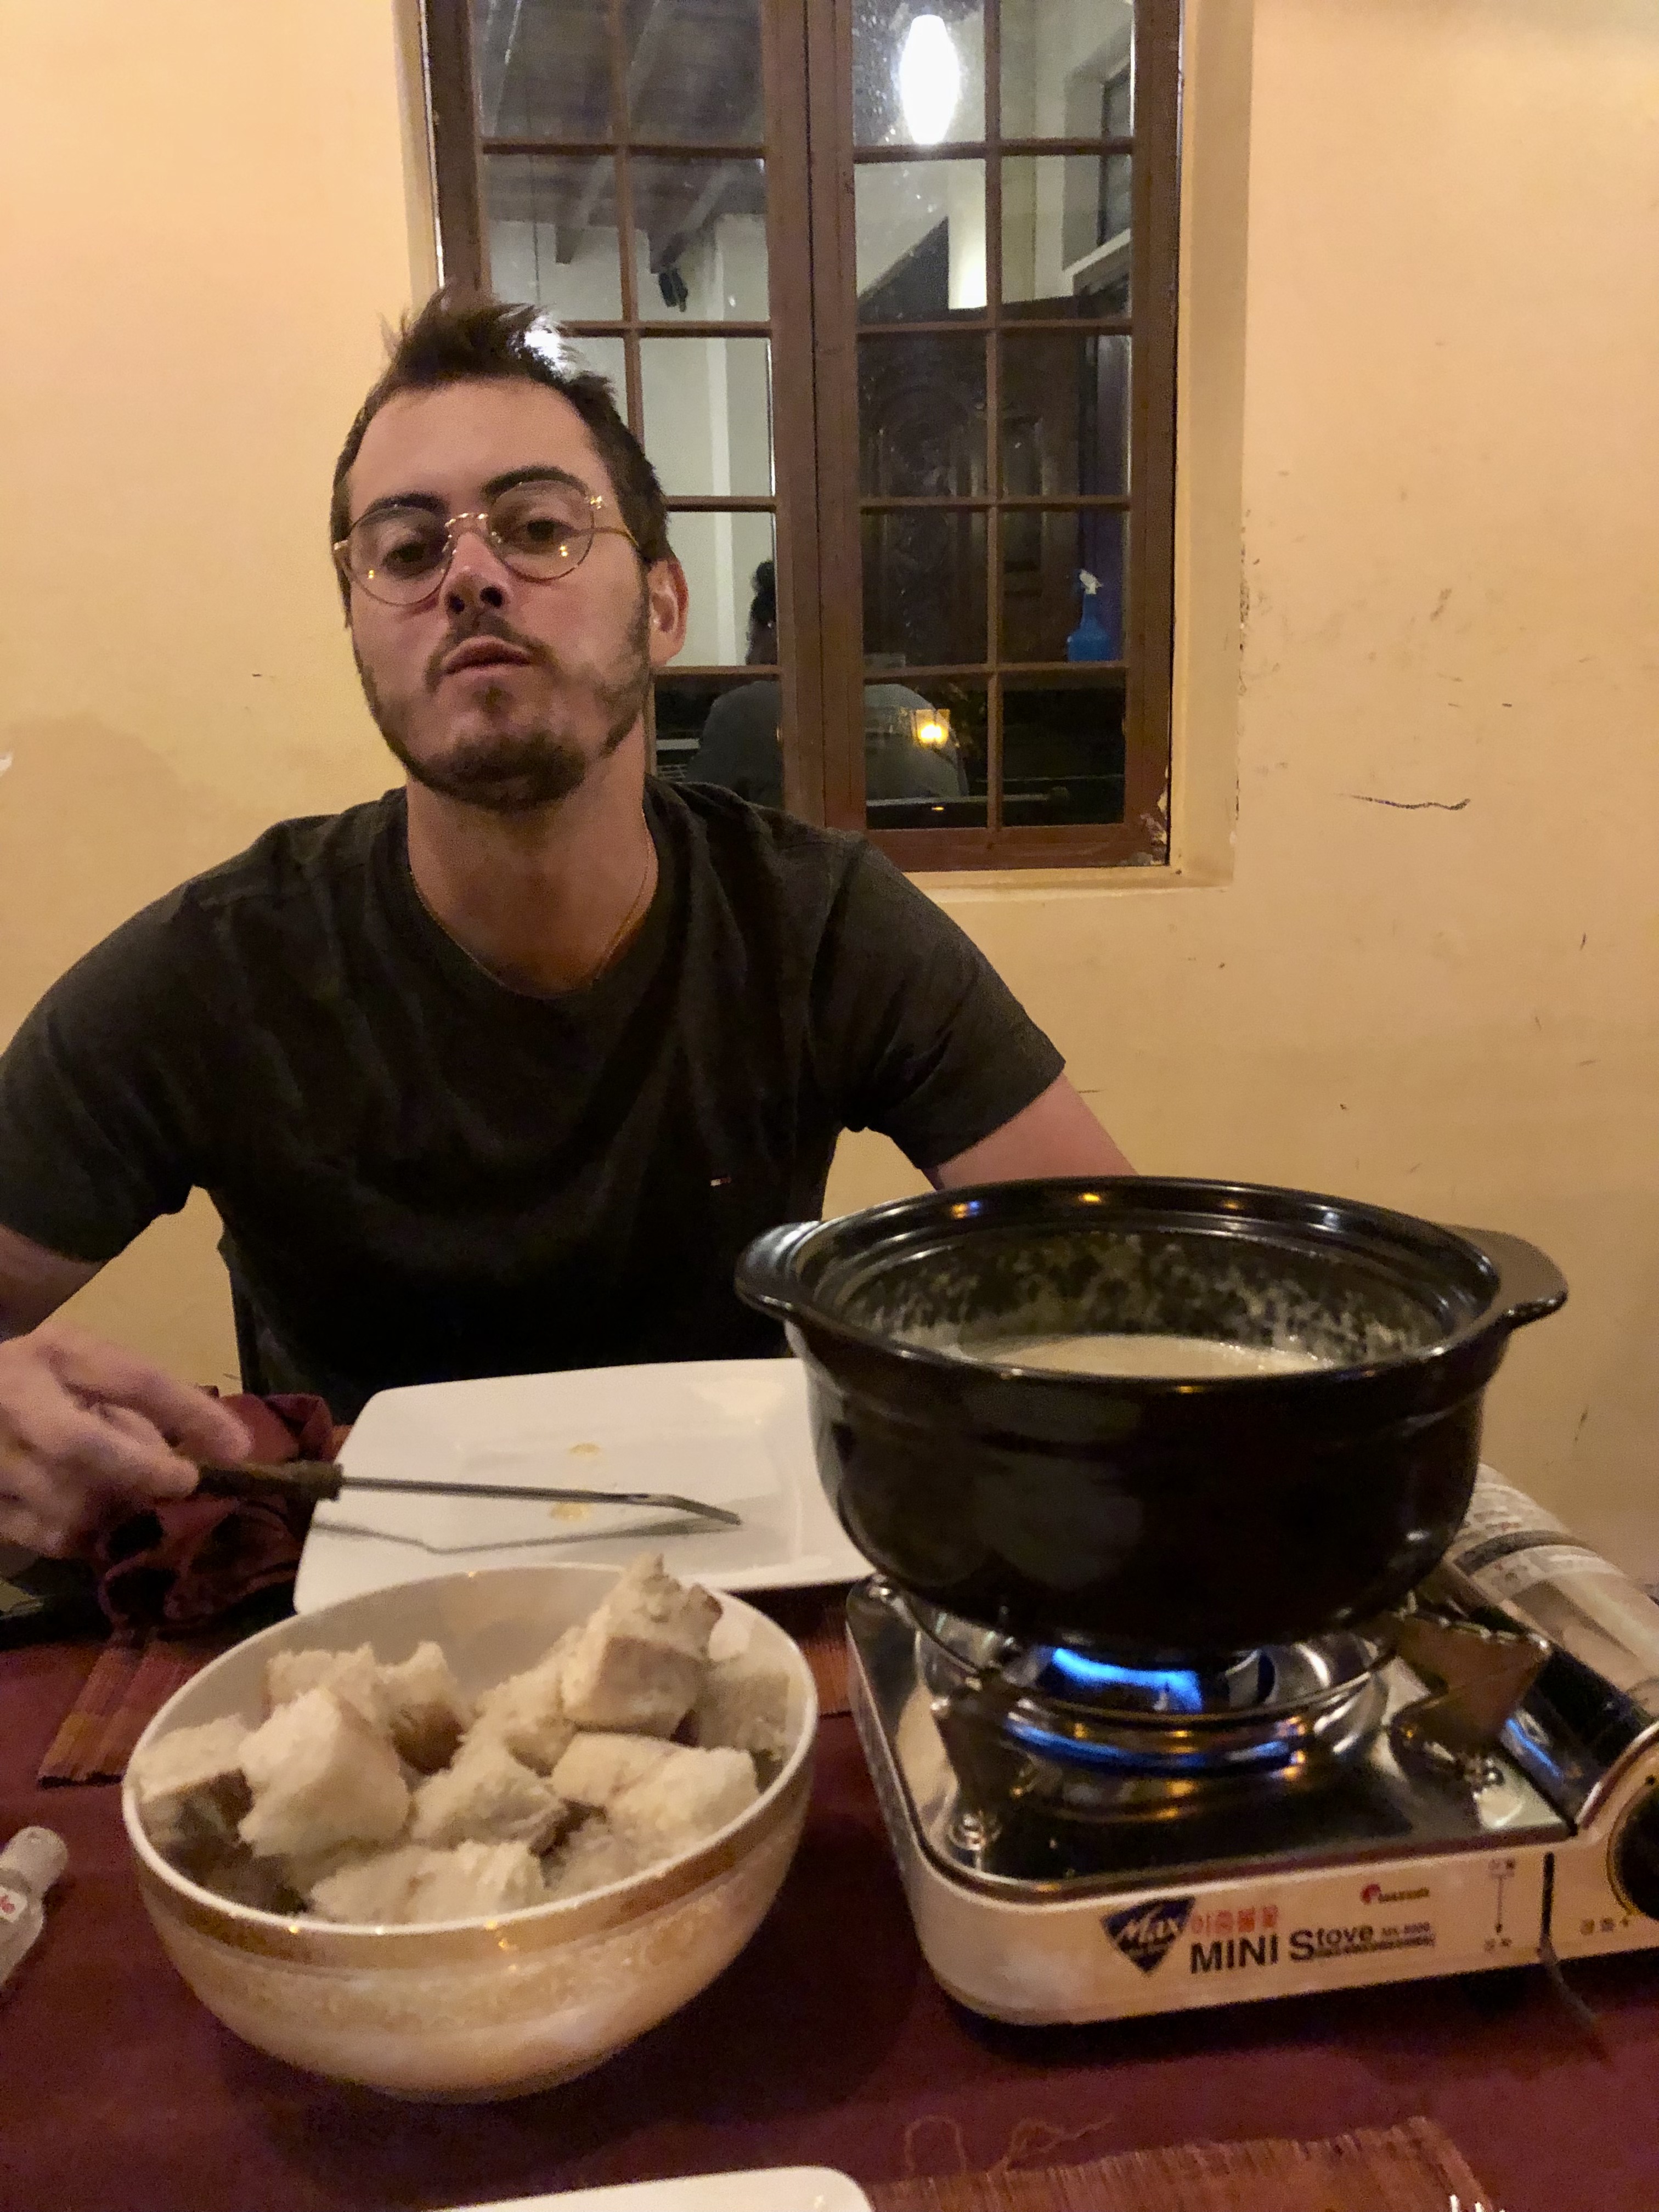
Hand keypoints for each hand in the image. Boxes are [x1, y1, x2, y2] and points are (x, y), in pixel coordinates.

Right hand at [0, 1321, 252, 1557]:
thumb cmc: (48, 1385)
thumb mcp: (92, 1372)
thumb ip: (144, 1406)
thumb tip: (218, 1451)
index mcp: (57, 1353)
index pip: (133, 1379)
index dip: (191, 1414)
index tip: (238, 1448)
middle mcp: (15, 1398)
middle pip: (80, 1445)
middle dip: (141, 1470)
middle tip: (183, 1483)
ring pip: (68, 1502)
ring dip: (114, 1508)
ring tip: (123, 1496)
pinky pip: (47, 1536)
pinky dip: (81, 1535)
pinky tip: (85, 1517)